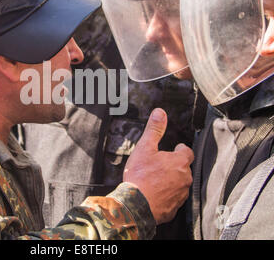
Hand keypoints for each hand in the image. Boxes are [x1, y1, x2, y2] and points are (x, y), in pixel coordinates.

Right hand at [123, 108, 193, 224]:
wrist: (135, 205)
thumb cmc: (140, 177)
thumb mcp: (145, 148)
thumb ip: (154, 130)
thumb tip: (160, 113)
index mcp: (179, 162)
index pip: (187, 152)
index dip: (180, 149)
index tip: (175, 148)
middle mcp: (184, 178)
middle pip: (184, 168)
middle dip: (174, 166)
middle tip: (161, 164)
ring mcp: (181, 194)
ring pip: (180, 184)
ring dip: (171, 181)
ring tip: (156, 179)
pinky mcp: (174, 208)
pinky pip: (173, 198)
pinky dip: (167, 195)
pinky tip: (155, 193)